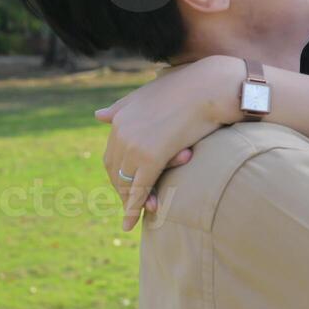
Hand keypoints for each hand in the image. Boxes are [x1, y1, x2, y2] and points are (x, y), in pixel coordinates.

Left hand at [96, 55, 244, 230]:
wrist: (211, 86)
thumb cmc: (187, 87)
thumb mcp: (146, 94)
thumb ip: (121, 107)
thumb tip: (97, 115)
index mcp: (120, 119)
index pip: (113, 156)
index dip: (119, 175)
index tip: (128, 188)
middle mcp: (121, 131)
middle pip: (116, 171)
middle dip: (123, 190)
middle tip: (133, 206)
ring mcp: (135, 144)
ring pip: (127, 182)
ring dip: (131, 202)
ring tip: (140, 215)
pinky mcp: (151, 156)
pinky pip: (140, 187)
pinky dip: (134, 207)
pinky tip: (132, 222)